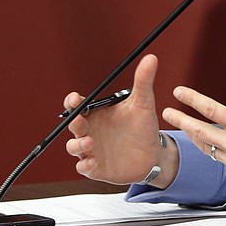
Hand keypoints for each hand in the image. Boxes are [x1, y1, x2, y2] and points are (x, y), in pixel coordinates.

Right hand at [64, 54, 176, 185]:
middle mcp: (90, 131)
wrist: (153, 154)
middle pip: (73, 125)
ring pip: (74, 147)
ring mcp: (91, 150)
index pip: (77, 105)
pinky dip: (85, 165)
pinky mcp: (96, 168)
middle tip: (78, 120)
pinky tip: (92, 162)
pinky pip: (84, 167)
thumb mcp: (144, 103)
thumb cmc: (142, 127)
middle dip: (73, 122)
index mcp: (97, 114)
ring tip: (89, 142)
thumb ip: (143, 81)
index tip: (74, 98)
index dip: (72, 101)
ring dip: (77, 145)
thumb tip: (151, 58)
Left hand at [163, 52, 225, 190]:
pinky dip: (218, 152)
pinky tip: (218, 146)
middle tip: (167, 113)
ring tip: (186, 128)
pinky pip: (222, 162)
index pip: (212, 110)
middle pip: (201, 132)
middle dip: (181, 121)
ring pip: (209, 148)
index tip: (179, 92)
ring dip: (196, 137)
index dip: (193, 100)